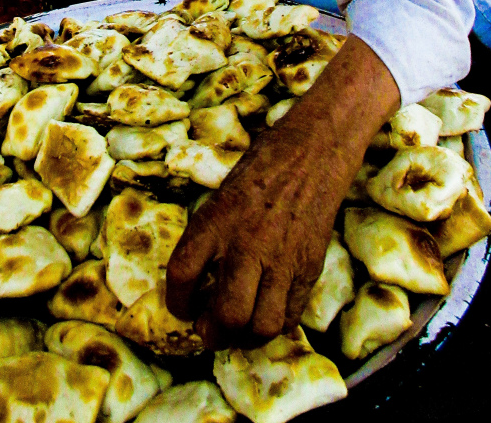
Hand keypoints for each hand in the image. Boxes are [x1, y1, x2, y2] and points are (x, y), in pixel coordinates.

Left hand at [165, 36, 399, 347]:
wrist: (314, 149)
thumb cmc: (263, 165)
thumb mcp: (223, 194)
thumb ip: (211, 236)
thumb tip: (200, 282)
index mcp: (215, 220)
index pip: (181, 275)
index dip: (176, 303)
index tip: (182, 309)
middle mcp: (246, 244)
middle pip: (225, 315)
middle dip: (212, 334)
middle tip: (209, 332)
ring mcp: (281, 258)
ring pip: (260, 326)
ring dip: (245, 339)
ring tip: (238, 333)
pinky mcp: (309, 266)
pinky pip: (290, 316)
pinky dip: (274, 326)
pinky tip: (266, 316)